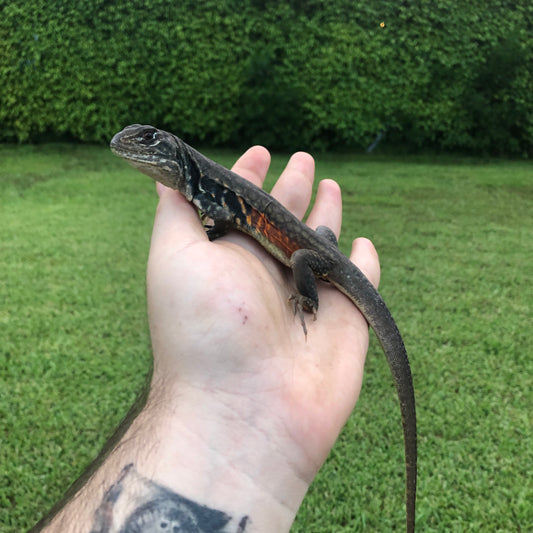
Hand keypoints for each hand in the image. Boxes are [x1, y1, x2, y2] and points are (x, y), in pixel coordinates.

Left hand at [146, 146, 379, 480]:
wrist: (245, 411)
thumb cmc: (204, 331)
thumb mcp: (175, 259)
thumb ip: (178, 214)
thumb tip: (169, 178)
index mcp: (229, 258)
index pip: (242, 207)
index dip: (249, 177)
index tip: (260, 152)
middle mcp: (267, 273)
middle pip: (284, 219)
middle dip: (292, 188)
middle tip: (304, 159)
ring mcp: (308, 296)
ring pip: (322, 244)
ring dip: (327, 214)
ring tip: (331, 184)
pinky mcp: (345, 319)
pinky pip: (359, 282)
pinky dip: (363, 262)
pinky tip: (363, 244)